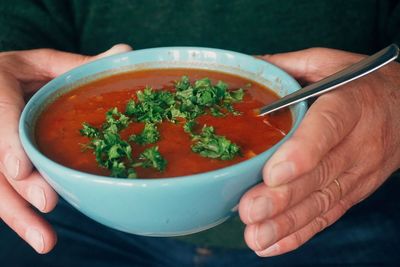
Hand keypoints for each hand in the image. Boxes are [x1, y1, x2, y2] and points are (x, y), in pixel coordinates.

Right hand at [0, 44, 131, 252]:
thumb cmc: (22, 74)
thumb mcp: (45, 64)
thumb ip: (80, 65)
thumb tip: (126, 51)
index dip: (6, 141)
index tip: (18, 169)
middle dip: (18, 185)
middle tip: (48, 203)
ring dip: (17, 215)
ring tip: (44, 241)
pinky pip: (0, 193)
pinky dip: (19, 216)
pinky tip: (40, 235)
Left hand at [238, 47, 399, 256]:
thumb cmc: (360, 84)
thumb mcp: (330, 64)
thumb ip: (289, 66)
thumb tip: (248, 66)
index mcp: (350, 104)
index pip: (328, 129)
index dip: (303, 153)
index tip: (274, 173)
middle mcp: (358, 143)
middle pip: (320, 175)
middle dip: (283, 198)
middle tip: (249, 211)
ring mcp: (358, 173)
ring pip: (322, 202)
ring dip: (286, 223)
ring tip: (254, 236)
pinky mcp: (353, 191)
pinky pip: (328, 215)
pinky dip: (300, 234)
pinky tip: (271, 245)